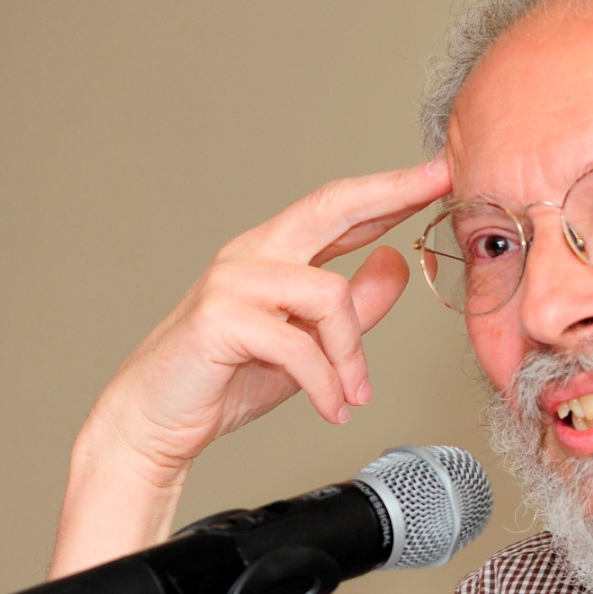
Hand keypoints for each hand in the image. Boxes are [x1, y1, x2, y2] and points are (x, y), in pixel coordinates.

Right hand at [78, 156, 450, 485]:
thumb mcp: (307, 344)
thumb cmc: (222, 381)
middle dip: (392, 192)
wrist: (154, 422)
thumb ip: (352, 307)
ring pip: (329, 296)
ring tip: (352, 395)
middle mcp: (250, 254)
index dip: (390, 188)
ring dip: (352, 356)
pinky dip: (325, 384)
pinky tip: (332, 408)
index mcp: (270, 253)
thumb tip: (395, 262)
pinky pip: (300, 346)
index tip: (438, 171)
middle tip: (438, 181)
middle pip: (331, 206)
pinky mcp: (220, 318)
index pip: (338, 207)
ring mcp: (232, 282)